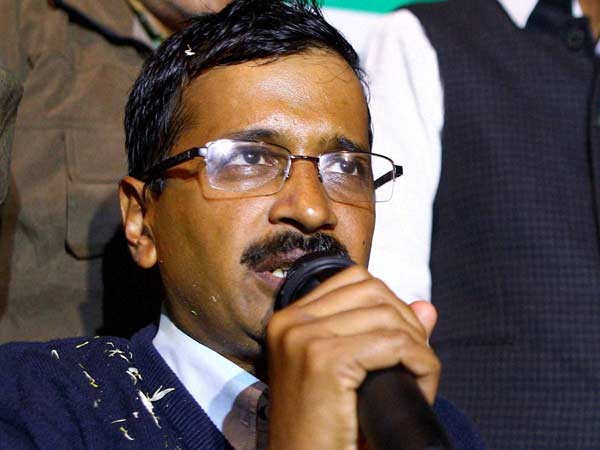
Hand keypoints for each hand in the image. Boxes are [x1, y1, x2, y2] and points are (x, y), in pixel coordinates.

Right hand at [265, 265, 439, 449]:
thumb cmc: (324, 430)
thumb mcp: (350, 375)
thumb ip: (386, 335)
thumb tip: (426, 308)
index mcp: (289, 319)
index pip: (355, 280)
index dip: (390, 307)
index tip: (402, 342)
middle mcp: (290, 321)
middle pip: (374, 292)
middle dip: (407, 325)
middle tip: (415, 364)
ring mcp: (304, 338)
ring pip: (388, 316)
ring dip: (417, 347)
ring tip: (417, 378)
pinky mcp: (324, 361)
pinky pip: (395, 344)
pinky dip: (421, 363)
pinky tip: (421, 385)